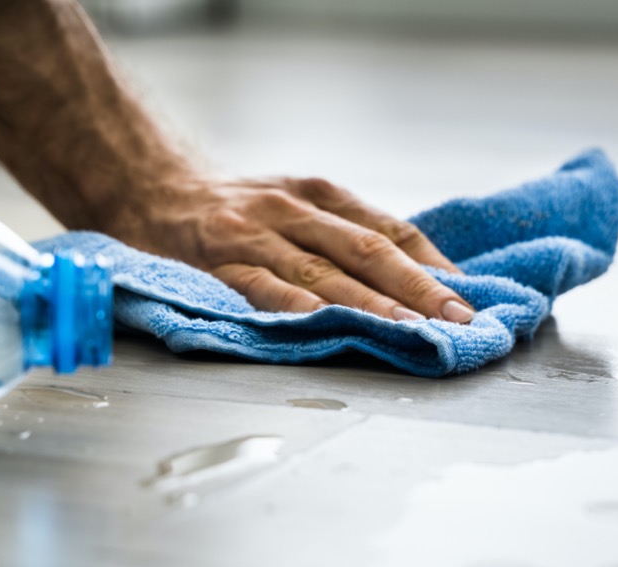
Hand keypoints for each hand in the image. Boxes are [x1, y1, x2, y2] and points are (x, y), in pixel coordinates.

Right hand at [108, 171, 474, 322]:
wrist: (147, 185)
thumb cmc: (236, 209)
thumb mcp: (297, 206)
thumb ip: (345, 238)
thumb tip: (419, 282)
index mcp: (322, 196)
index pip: (391, 229)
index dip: (433, 264)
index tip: (471, 295)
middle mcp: (293, 209)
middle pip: (367, 249)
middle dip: (418, 287)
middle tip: (459, 319)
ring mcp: (254, 234)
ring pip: (322, 270)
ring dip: (371, 303)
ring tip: (411, 331)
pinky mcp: (216, 261)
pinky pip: (260, 286)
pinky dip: (295, 306)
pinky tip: (324, 324)